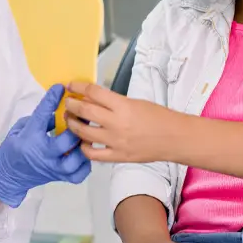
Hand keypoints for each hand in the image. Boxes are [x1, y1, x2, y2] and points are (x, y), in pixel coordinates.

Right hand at [0, 85, 90, 206]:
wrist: (9, 175)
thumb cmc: (15, 147)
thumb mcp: (22, 128)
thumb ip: (42, 119)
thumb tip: (63, 107)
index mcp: (29, 139)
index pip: (42, 115)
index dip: (52, 99)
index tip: (60, 88)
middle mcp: (43, 155)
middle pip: (66, 141)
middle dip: (76, 126)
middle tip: (81, 114)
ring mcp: (53, 169)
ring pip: (76, 159)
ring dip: (82, 145)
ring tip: (85, 134)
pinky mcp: (60, 177)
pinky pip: (79, 173)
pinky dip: (84, 163)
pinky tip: (83, 151)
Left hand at [64, 82, 179, 162]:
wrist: (174, 138)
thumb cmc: (159, 117)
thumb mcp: (135, 102)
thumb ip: (113, 102)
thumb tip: (92, 98)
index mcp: (123, 106)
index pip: (94, 93)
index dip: (79, 87)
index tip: (72, 86)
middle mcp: (117, 123)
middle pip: (85, 111)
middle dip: (72, 105)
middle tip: (68, 102)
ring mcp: (116, 142)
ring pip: (84, 133)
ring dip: (73, 124)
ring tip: (70, 119)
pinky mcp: (117, 156)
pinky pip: (93, 154)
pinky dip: (84, 147)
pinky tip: (82, 141)